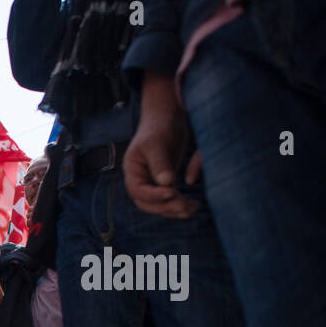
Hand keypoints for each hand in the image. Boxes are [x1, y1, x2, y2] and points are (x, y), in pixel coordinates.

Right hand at [123, 72, 198, 217]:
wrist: (167, 117)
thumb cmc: (158, 126)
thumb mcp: (156, 143)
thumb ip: (160, 163)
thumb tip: (167, 183)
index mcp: (132, 171)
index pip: (138, 190)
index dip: (154, 195)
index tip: (172, 192)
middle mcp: (140, 180)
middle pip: (147, 203)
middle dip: (165, 206)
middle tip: (184, 205)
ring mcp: (152, 182)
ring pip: (159, 204)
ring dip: (174, 209)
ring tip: (192, 209)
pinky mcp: (165, 182)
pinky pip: (170, 199)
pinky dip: (180, 204)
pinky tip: (193, 205)